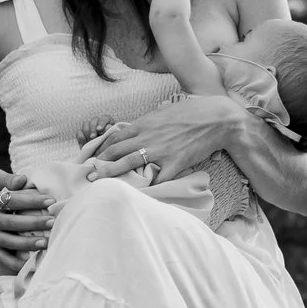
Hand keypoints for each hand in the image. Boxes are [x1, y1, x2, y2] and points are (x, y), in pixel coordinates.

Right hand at [0, 169, 52, 259]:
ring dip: (28, 244)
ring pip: (9, 243)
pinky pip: (3, 258)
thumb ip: (6, 179)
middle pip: (12, 224)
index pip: (12, 201)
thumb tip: (23, 180)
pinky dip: (16, 263)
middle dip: (34, 223)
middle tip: (52, 221)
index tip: (50, 200)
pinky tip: (32, 262)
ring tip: (46, 242)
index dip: (31, 200)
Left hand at [84, 95, 239, 181]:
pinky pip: (159, 178)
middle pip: (117, 150)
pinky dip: (149, 187)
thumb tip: (136, 130)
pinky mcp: (175, 162)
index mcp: (145, 124)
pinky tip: (140, 195)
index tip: (95, 157)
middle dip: (101, 163)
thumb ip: (148, 123)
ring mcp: (161, 150)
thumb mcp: (164, 112)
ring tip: (100, 181)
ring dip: (112, 173)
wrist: (216, 118)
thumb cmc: (191, 112)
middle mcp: (149, 136)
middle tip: (90, 173)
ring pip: (129, 163)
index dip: (103, 148)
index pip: (116, 137)